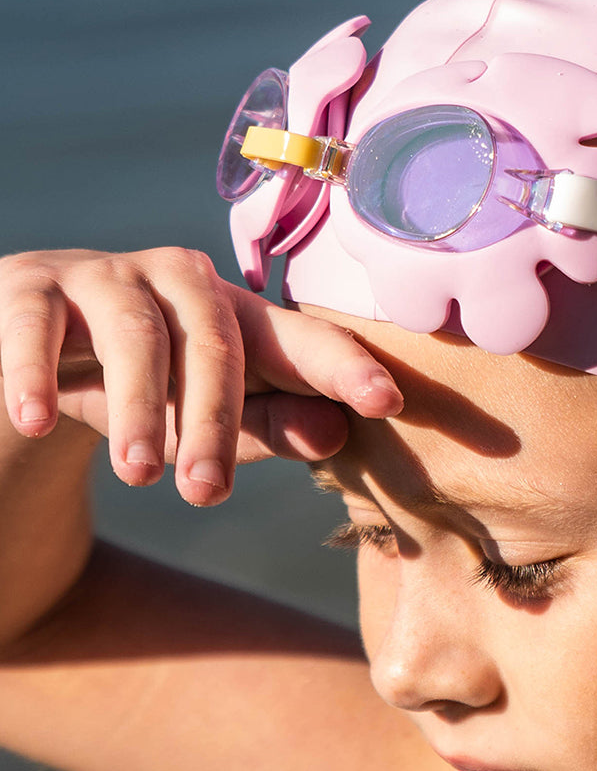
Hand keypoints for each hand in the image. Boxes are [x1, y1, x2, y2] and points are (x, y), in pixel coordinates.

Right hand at [0, 247, 402, 504]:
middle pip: (216, 342)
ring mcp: (106, 276)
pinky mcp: (32, 286)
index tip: (387, 401)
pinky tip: (33, 422)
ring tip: (136, 476)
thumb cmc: (142, 392)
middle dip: (216, 420)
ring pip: (135, 333)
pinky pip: (36, 324)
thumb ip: (268, 426)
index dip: (344, 365)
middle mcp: (180, 281)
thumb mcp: (202, 420)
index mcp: (239, 316)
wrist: (29, 358)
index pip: (301, 339)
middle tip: (209, 494)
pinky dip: (31, 373)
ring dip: (137, 407)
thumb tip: (336, 433)